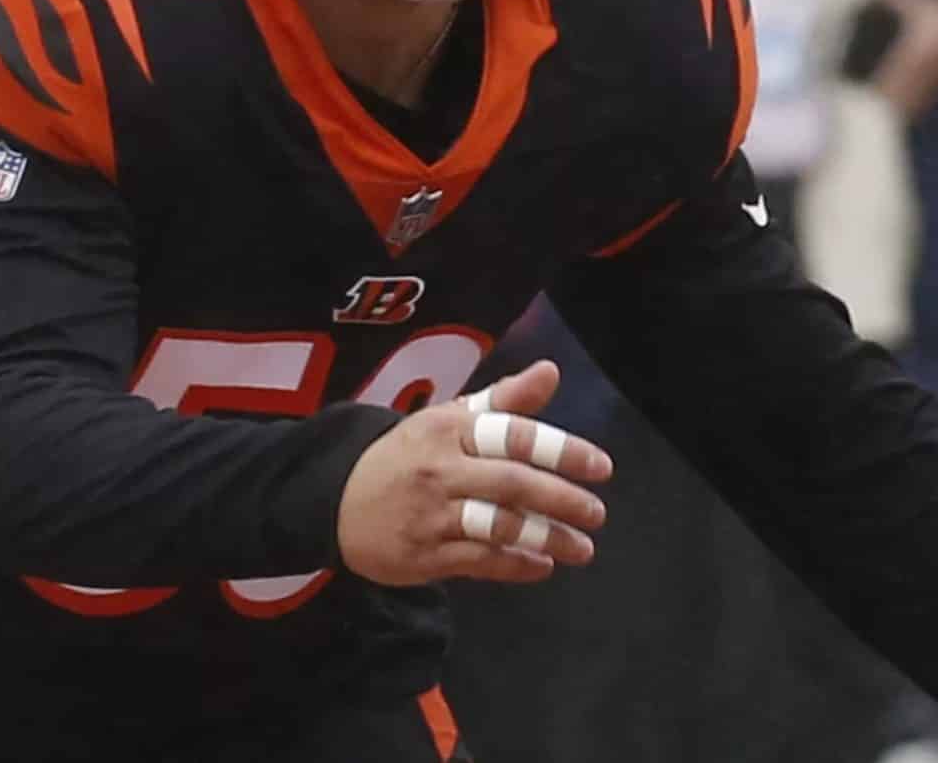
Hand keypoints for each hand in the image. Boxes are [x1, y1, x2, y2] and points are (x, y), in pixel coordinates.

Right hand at [336, 360, 612, 587]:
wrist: (336, 500)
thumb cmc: (406, 455)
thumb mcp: (446, 419)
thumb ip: (503, 399)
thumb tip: (551, 371)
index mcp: (446, 429)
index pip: (511, 434)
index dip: (560, 450)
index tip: (601, 466)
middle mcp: (439, 470)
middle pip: (511, 483)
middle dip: (561, 499)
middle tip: (598, 513)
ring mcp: (431, 516)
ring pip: (498, 527)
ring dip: (546, 539)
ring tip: (582, 548)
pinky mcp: (424, 556)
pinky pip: (479, 563)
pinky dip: (515, 566)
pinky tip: (543, 566)